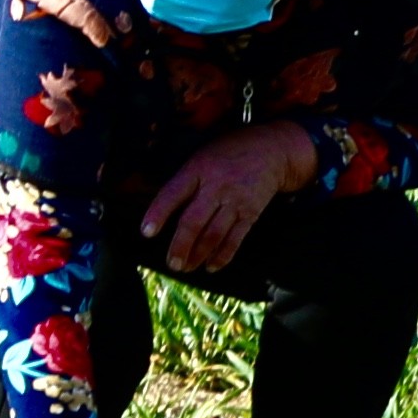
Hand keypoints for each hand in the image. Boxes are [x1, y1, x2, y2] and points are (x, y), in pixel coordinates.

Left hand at [140, 122, 317, 276]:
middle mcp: (216, 187)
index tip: (146, 232)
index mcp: (197, 170)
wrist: (271, 149)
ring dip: (199, 255)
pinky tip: (211, 266)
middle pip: (194, 221)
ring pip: (214, 234)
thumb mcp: (201, 156)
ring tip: (186, 268)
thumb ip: (182, 180)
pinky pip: (236, 238)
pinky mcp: (251, 213)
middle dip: (181, 246)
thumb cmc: (227, 154)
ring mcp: (235, 201)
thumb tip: (155, 205)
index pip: (173, 194)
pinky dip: (223, 255)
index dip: (158, 214)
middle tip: (172, 264)